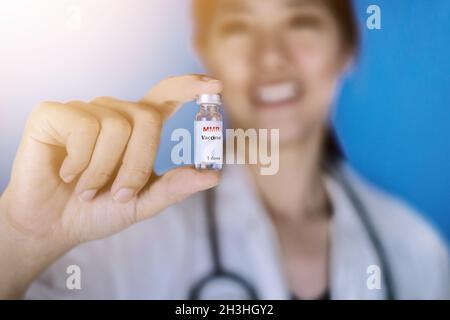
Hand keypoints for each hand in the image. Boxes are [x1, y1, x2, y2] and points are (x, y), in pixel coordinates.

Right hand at [0, 74, 221, 296]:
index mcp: (136, 128)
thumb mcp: (142, 202)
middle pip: (148, 118)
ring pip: (116, 126)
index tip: (216, 86)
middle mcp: (113, 112)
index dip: (189, 87)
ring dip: (104, 171)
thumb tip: (214, 176)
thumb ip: (175, 187)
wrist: (53, 224)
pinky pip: (84, 129)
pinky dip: (80, 162)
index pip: (165, 95)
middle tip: (119, 194)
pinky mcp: (54, 113)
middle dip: (138, 164)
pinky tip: (67, 173)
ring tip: (87, 189)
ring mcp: (84, 110)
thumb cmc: (98, 210)